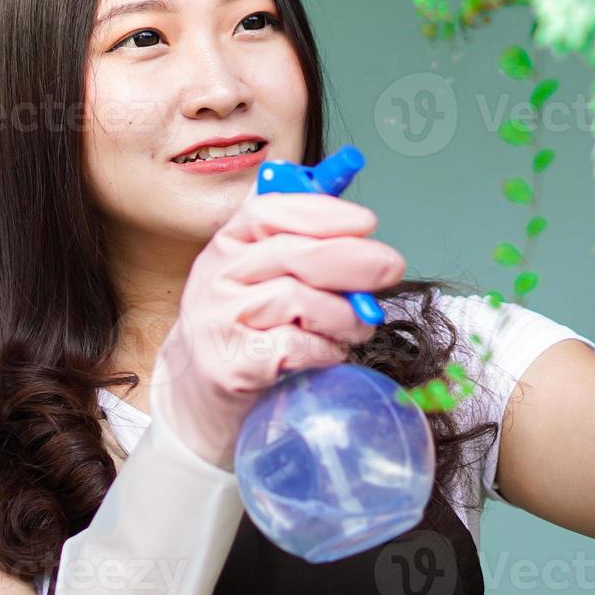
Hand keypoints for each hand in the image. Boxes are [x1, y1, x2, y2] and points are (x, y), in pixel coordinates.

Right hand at [149, 189, 406, 469]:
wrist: (203, 393)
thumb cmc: (247, 325)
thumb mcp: (260, 273)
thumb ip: (296, 235)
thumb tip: (347, 201)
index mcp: (226, 244)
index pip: (269, 211)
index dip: (323, 213)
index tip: (366, 222)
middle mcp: (215, 277)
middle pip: (292, 254)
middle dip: (352, 259)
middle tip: (392, 267)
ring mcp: (218, 321)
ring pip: (298, 300)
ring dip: (344, 314)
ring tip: (358, 325)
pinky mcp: (231, 364)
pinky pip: (296, 345)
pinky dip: (325, 348)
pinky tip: (328, 351)